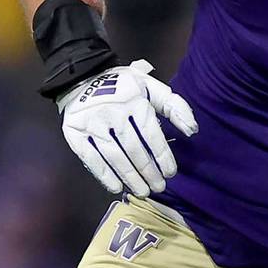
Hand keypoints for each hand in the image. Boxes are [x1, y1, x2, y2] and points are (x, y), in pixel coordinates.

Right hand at [56, 59, 197, 195]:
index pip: (152, 135)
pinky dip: (104, 175)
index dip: (162, 156)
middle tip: (158, 187)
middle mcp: (114, 114)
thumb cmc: (123, 86)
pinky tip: (116, 187)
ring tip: (142, 191)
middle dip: (148, 171)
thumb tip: (192, 130)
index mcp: (134, 102)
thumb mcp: (151, 87)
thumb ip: (174, 106)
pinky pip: (91, 158)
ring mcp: (92, 124)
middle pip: (134, 149)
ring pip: (114, 156)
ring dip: (130, 177)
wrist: (82, 76)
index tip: (171, 172)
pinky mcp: (75, 133)